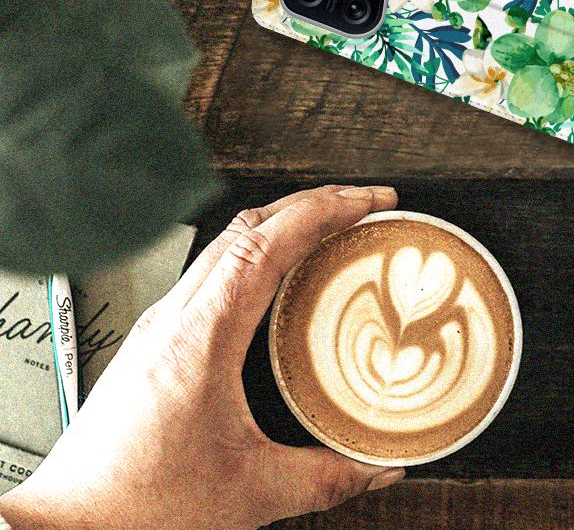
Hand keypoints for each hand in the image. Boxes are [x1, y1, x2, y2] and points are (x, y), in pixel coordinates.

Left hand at [0, 185, 402, 529]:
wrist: (69, 527)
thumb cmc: (137, 506)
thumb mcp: (250, 492)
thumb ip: (326, 478)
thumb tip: (379, 467)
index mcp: (201, 335)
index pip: (267, 242)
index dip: (323, 210)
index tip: (366, 201)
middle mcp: (176, 316)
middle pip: (249, 225)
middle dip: (313, 203)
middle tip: (362, 204)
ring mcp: (161, 321)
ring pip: (227, 242)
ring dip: (283, 223)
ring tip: (329, 228)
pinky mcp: (155, 338)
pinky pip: (214, 270)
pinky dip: (257, 252)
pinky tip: (279, 277)